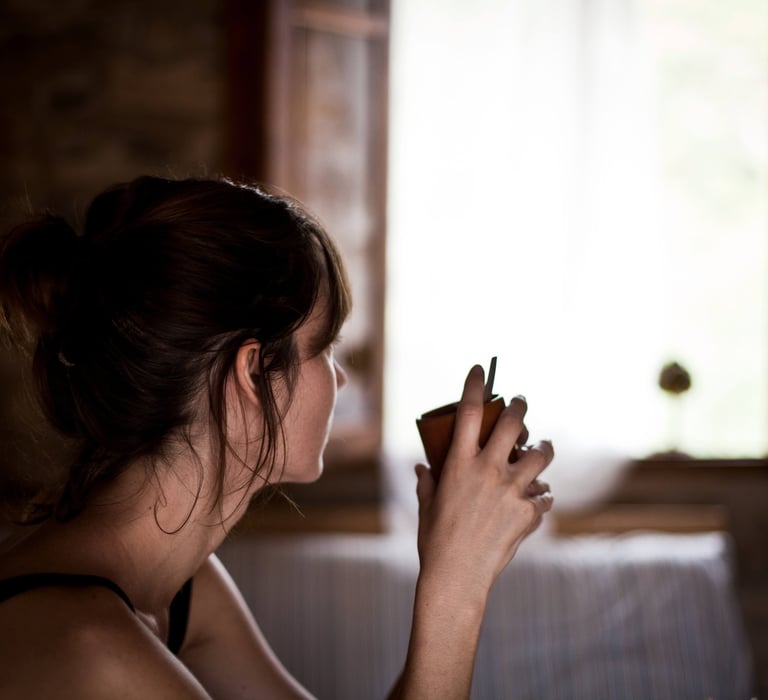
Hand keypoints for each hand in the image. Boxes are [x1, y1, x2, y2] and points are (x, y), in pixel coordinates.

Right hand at [414, 364, 553, 600]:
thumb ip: (427, 480)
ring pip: (540, 455)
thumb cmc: (435, 540)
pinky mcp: (528, 512)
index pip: (470, 411)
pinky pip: (544, 495)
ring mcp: (511, 490)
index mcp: (459, 463)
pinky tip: (535, 500)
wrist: (457, 576)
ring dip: (543, 448)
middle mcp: (488, 470)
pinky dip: (541, 495)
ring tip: (542, 448)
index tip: (480, 370)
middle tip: (521, 403)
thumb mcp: (427, 505)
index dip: (476, 385)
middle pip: (514, 423)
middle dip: (520, 407)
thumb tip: (421, 467)